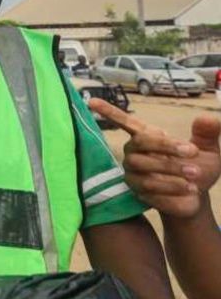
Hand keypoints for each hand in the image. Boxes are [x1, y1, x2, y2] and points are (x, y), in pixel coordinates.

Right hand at [89, 99, 220, 217]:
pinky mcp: (138, 193)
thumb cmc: (199, 166)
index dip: (109, 112)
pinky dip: (173, 189)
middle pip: (139, 144)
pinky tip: (189, 190)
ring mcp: (133, 173)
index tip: (91, 101)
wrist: (198, 197)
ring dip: (171, 171)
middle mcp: (135, 153)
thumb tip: (209, 119)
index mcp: (147, 137)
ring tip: (195, 176)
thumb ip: (207, 133)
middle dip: (166, 147)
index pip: (125, 122)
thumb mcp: (208, 148)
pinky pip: (150, 190)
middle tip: (192, 153)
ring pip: (143, 168)